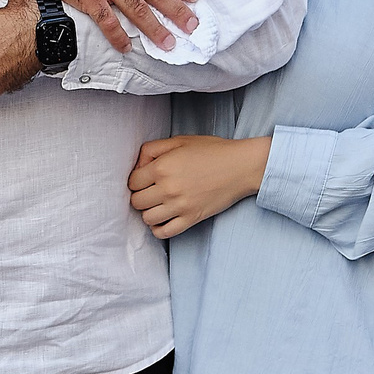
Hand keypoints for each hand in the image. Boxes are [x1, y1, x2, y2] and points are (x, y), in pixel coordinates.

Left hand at [127, 135, 268, 237]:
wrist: (240, 166)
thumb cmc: (212, 151)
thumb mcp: (179, 140)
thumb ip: (152, 149)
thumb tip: (138, 166)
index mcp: (162, 167)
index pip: (132, 182)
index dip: (136, 180)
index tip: (144, 179)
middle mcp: (168, 188)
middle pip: (136, 202)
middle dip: (140, 196)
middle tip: (151, 191)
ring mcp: (179, 206)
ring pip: (147, 218)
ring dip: (148, 212)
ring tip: (157, 204)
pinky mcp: (191, 219)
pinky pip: (164, 233)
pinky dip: (158, 229)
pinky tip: (162, 220)